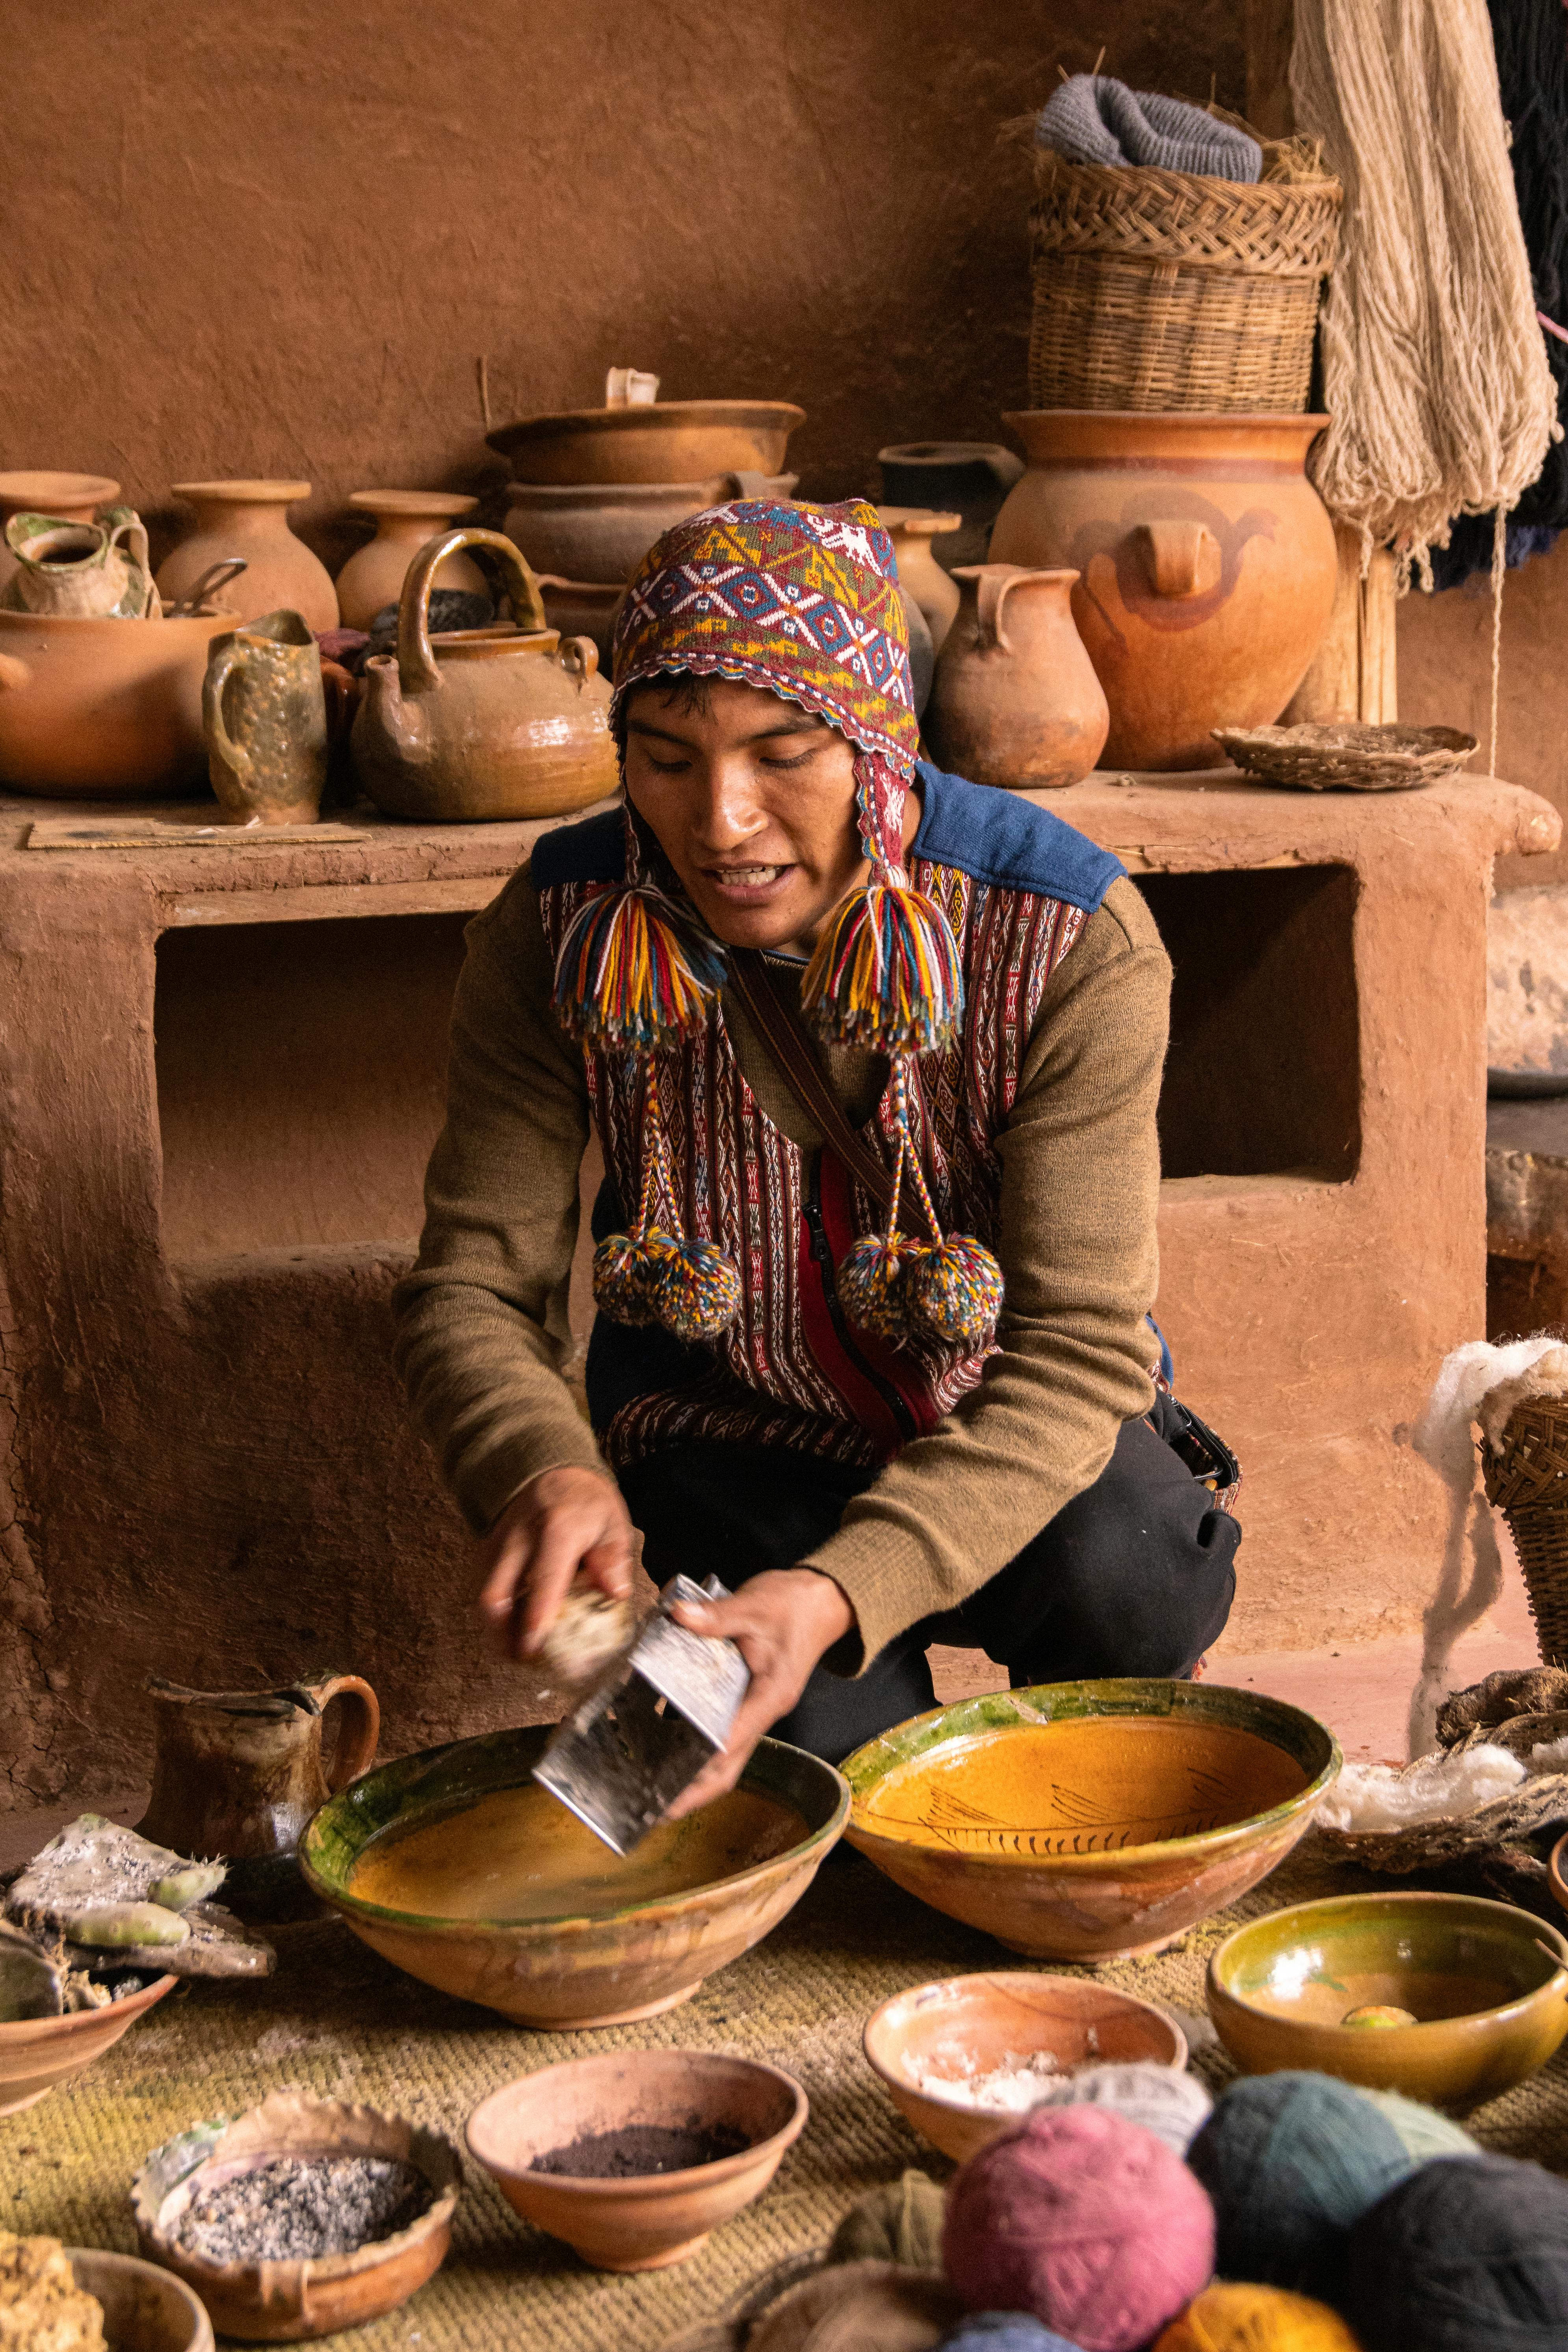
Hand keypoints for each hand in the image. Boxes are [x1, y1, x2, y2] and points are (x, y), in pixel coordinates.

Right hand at [477, 1467, 635, 1661]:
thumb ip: (614, 1558)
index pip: (542, 1579)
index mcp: (557, 1529)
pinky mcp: (486, 1550)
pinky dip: (498, 1613)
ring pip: (485, 1596)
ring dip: (498, 1630)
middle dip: (505, 1635)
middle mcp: (519, 1538)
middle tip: (524, 1660)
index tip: (534, 1649)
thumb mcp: (612, 1521)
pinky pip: (484, 1588)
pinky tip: (514, 1627)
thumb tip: (615, 1594)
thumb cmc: (586, 1503)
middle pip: (497, 1594)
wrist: (549, 1469)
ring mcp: (498, 1544)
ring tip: (518, 1651)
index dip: (536, 1617)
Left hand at [661, 1570, 854, 1819]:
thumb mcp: (754, 1603)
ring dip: (694, 1773)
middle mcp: (765, 1709)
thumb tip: (679, 1614)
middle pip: (730, 1765)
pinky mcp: (750, 1699)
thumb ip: (716, 1615)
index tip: (672, 1791)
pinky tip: (662, 1738)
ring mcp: (758, 1708)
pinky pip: (722, 1730)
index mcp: (770, 1695)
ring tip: (653, 1786)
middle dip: (695, 1791)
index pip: (732, 1741)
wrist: (822, 1599)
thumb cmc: (794, 1604)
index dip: (701, 1769)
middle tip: (656, 1811)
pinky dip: (696, 1740)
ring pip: (726, 1753)